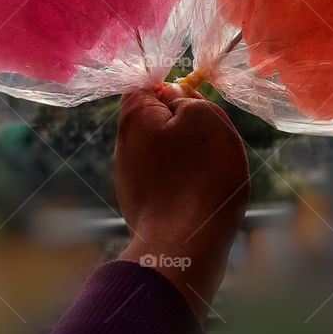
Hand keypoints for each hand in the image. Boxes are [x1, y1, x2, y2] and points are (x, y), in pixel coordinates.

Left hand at [114, 84, 249, 320]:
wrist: (185, 247)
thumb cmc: (201, 175)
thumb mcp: (206, 118)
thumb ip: (188, 97)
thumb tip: (173, 95)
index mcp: (133, 118)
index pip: (145, 86)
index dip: (173, 89)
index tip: (197, 103)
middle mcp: (122, 146)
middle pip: (154, 121)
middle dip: (182, 126)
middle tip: (210, 140)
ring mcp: (128, 180)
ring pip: (162, 153)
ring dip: (185, 157)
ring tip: (208, 172)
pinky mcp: (140, 206)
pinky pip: (164, 182)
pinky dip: (182, 183)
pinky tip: (199, 196)